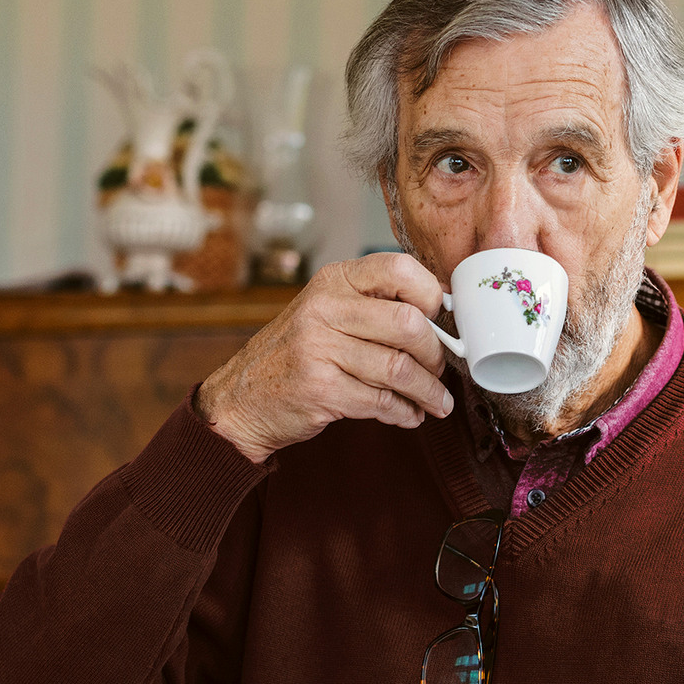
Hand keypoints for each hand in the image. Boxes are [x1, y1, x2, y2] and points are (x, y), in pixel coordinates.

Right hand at [196, 253, 453, 462]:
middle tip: (441, 369)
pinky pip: (381, 401)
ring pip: (399, 368)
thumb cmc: (295, 355)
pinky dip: (404, 412)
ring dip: (428, 391)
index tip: (442, 320)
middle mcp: (324, 308)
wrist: (242, 398)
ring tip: (436, 401)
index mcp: (333, 281)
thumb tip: (438, 316)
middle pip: (408, 323)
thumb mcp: (325, 312)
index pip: (399, 269)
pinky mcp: (320, 389)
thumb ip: (372, 306)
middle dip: (436, 353)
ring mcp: (319, 349)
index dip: (431, 294)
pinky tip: (409, 415)